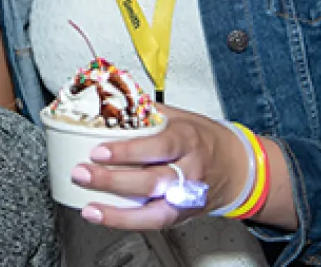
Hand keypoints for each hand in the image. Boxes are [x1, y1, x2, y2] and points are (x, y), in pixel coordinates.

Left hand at [73, 104, 247, 229]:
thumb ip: (146, 112)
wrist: (238, 168)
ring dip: (117, 211)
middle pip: (152, 181)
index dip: (127, 151)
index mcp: (188, 140)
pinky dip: (126, 222)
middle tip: (82, 173)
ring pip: (154, 210)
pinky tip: (103, 216)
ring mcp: (187, 198)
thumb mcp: (180, 118)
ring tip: (90, 207)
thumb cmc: (204, 139)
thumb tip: (110, 99)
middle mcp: (190, 171)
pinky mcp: (183, 215)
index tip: (98, 151)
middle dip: (113, 180)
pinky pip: (154, 222)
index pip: (158, 147)